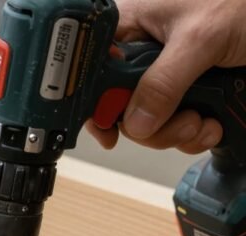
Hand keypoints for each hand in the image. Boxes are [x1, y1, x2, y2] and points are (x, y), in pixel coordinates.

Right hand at [88, 0, 245, 152]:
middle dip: (150, 126)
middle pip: (121, 107)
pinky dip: (195, 134)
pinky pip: (175, 128)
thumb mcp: (200, 39)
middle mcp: (143, 55)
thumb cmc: (244, 3)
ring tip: (202, 122)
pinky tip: (213, 124)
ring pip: (148, 124)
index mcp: (131, 28)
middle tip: (181, 121)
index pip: (92, 73)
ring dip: (177, 133)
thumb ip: (162, 82)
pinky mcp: (189, 93)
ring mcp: (167, 77)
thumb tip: (134, 123)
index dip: (95, 105)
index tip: (110, 131)